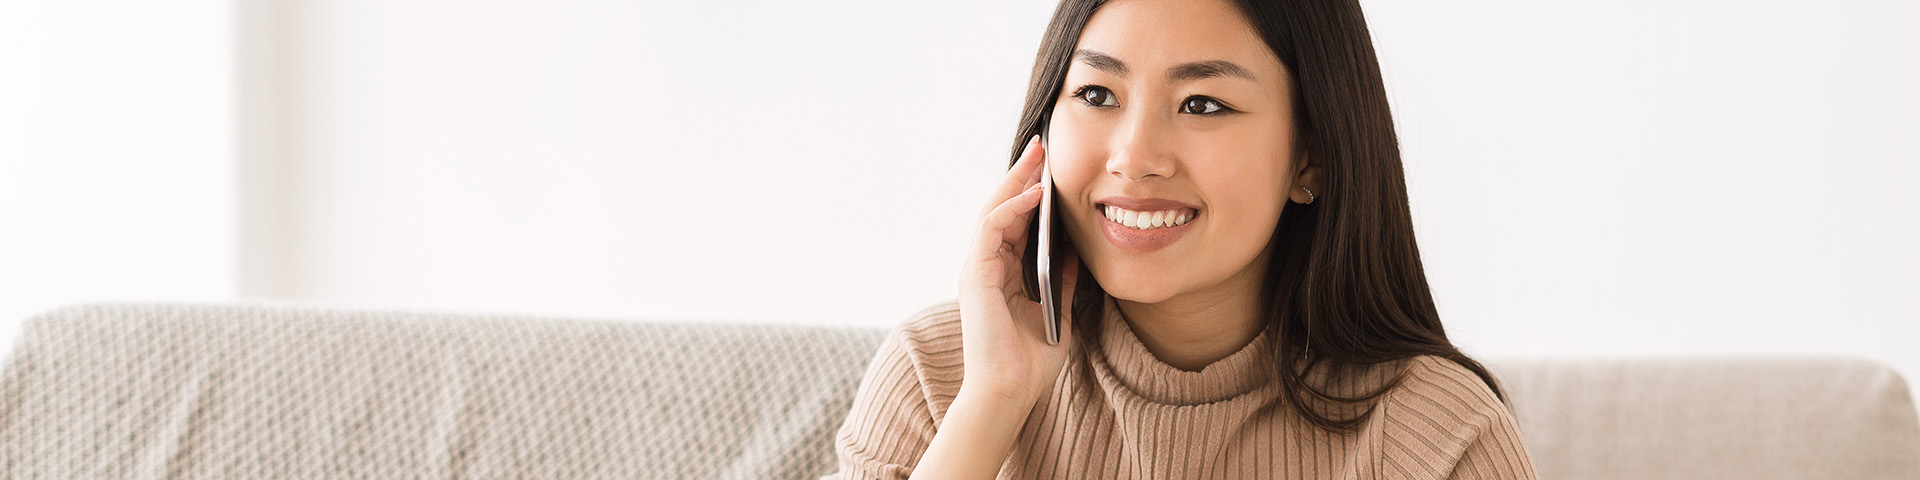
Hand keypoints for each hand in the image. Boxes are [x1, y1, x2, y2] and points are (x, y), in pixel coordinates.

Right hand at [957, 135, 1080, 406]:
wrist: (1009, 392)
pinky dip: (1011, 208)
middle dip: (1021, 175)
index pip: (1014, 223)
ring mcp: (977, 269)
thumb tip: (1075, 249)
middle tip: (1041, 145)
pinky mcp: (976, 275)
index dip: (1030, 193)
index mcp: (1001, 275)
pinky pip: (991, 230)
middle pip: (1000, 209)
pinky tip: (1033, 194)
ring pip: (992, 211)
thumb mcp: (1056, 311)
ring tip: (1036, 156)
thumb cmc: (1029, 363)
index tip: (1050, 168)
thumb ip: (1062, 281)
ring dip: (1015, 181)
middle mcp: (985, 267)